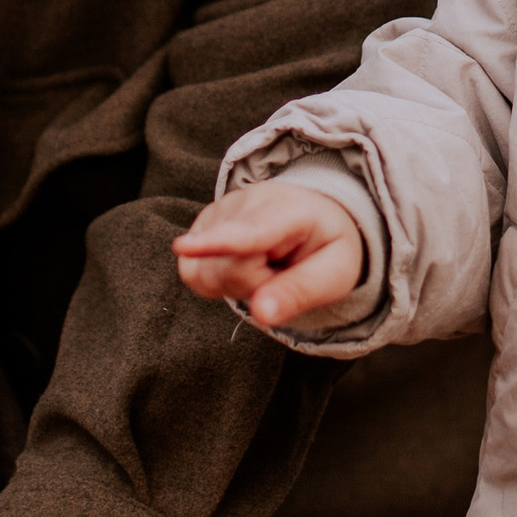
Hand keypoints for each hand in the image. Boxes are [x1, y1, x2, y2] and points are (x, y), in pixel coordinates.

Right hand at [174, 180, 366, 328]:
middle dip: (254, 289)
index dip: (215, 241)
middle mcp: (247, 201)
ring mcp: (219, 209)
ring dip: (234, 286)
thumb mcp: (334, 275)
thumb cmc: (326, 247)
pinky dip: (217, 279)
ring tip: (265, 269)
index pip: (249, 231)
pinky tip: (242, 266)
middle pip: (228, 270)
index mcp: (290, 211)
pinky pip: (192, 270)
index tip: (182, 246)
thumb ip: (299, 294)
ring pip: (205, 272)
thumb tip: (260, 315)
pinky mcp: (200, 222)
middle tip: (282, 275)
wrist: (315, 216)